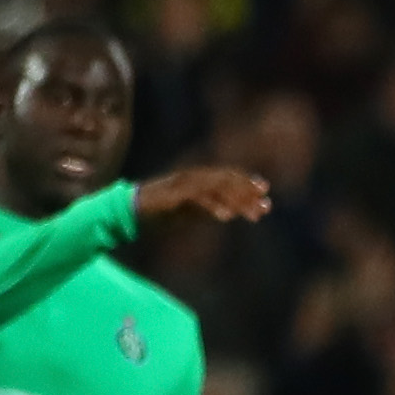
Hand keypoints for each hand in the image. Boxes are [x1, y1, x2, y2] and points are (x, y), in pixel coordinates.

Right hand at [135, 167, 271, 223]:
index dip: (247, 184)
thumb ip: (211, 209)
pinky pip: (197, 198)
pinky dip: (213, 206)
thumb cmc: (159, 213)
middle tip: (265, 205)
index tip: (266, 194)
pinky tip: (227, 217)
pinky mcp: (172, 194)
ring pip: (215, 187)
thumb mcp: (192, 213)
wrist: (128, 212)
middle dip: (247, 192)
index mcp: (197, 179)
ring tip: (252, 214)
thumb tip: (234, 212)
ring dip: (236, 200)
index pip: (228, 177)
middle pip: (226, 180)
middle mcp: (192, 177)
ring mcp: (181, 183)